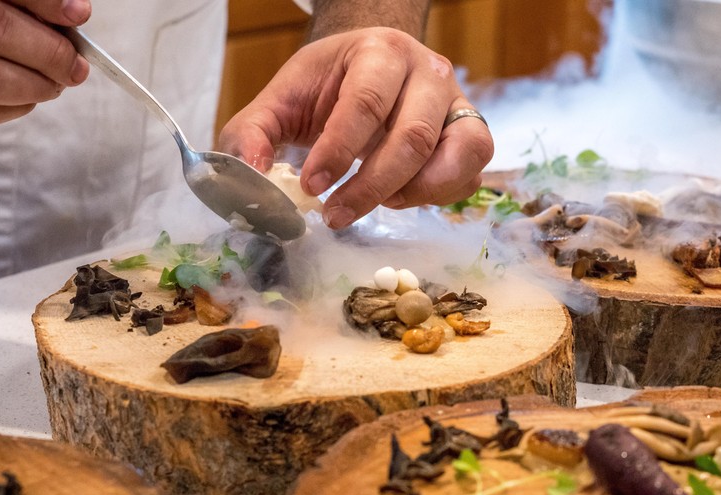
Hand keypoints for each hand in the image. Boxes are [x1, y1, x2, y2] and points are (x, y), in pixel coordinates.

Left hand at [218, 27, 493, 228]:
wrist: (371, 68)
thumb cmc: (327, 86)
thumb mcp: (281, 100)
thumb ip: (252, 135)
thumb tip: (249, 178)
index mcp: (379, 52)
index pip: (365, 103)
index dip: (338, 151)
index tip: (311, 187)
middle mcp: (428, 72)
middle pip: (413, 137)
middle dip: (371, 186)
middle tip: (335, 216)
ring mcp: (458, 103)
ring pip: (457, 155)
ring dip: (413, 193)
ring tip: (376, 204)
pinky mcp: (471, 134)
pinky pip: (470, 174)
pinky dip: (438, 196)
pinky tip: (400, 197)